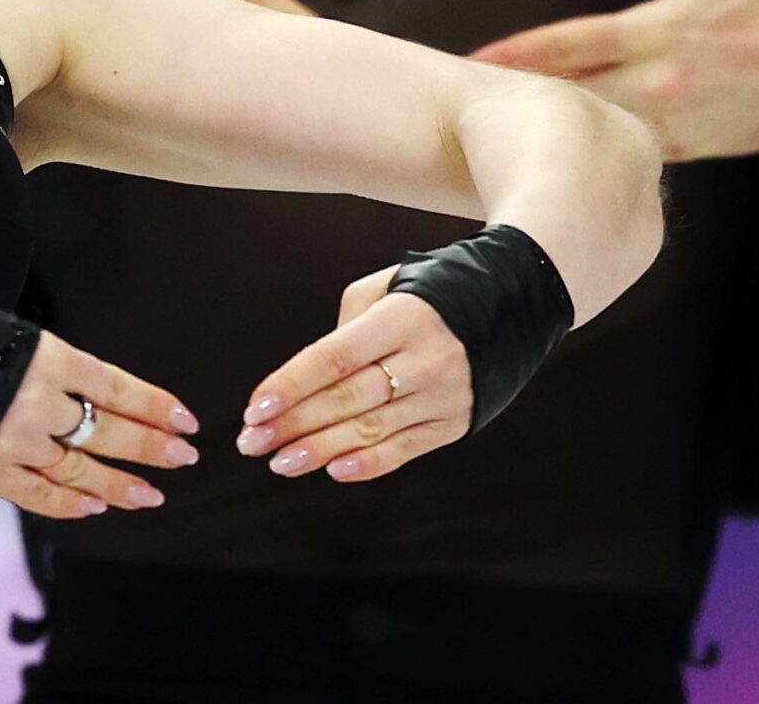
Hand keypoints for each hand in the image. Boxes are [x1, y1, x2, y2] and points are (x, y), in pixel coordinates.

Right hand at [0, 331, 200, 518]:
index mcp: (47, 356)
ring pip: (79, 471)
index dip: (155, 406)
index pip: (116, 387)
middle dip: (152, 448)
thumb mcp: (2, 325)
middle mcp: (37, 402)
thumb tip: (71, 379)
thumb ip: (42, 358)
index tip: (185, 420)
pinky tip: (93, 508)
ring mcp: (11, 441)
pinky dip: (66, 504)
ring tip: (150, 494)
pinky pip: (36, 495)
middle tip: (183, 458)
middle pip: (109, 432)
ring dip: (119, 485)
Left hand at [235, 270, 469, 482]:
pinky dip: (366, 465)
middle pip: (346, 399)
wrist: (507, 307)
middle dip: (292, 424)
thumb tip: (307, 382)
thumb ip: (343, 331)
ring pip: (370, 431)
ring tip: (279, 462)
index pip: (335, 358)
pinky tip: (331, 471)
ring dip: (318, 450)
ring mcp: (442, 397)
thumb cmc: (427, 295)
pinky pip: (404, 451)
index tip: (255, 407)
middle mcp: (425, 360)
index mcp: (401, 319)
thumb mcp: (385, 288)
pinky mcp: (453, 424)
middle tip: (251, 442)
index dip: (291, 384)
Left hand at [473, 0, 758, 160]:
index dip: (517, 53)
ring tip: (508, 129)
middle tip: (477, 100)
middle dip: (523, 98)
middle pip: (572, 95)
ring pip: (599, 132)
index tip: (475, 60)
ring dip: (556, 129)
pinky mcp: (693, 149)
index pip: (568, 43)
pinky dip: (600, 151)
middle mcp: (661, 81)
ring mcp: (677, 121)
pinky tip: (567, 151)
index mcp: (656, 29)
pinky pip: (634, 154)